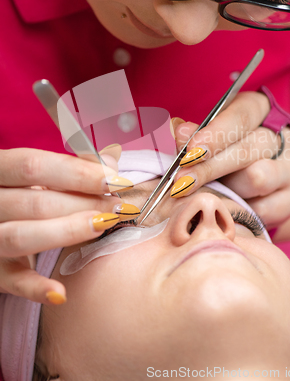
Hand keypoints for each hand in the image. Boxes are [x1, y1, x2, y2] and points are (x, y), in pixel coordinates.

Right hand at [0, 146, 128, 303]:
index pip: (33, 165)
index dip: (77, 172)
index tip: (114, 178)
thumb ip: (73, 167)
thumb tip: (112, 156)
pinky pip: (12, 281)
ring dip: (67, 231)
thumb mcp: (37, 176)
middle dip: (83, 203)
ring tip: (103, 225)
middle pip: (34, 202)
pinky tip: (61, 292)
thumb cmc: (21, 196)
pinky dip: (35, 288)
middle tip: (117, 206)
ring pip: (21, 235)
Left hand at [172, 91, 289, 229]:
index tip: (191, 150)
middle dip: (211, 167)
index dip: (216, 134)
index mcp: (258, 110)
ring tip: (202, 197)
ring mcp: (289, 167)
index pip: (241, 117)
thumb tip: (179, 132)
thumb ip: (195, 136)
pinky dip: (239, 211)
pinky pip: (263, 208)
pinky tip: (224, 210)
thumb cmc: (224, 153)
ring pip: (259, 177)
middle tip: (181, 182)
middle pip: (247, 149)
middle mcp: (278, 136)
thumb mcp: (209, 137)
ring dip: (226, 189)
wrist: (257, 184)